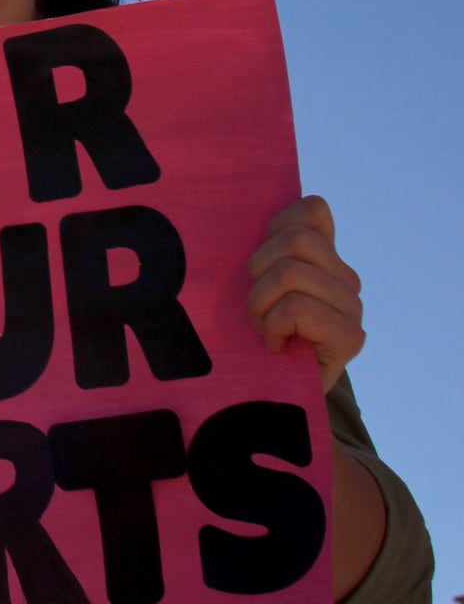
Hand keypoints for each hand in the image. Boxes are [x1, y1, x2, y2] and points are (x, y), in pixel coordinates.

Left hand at [246, 194, 363, 391]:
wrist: (271, 394)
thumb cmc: (251, 334)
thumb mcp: (251, 283)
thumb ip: (265, 249)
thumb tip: (276, 208)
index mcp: (325, 257)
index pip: (313, 210)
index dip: (277, 227)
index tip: (260, 264)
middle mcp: (345, 278)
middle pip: (295, 240)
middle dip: (258, 272)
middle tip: (256, 307)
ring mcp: (352, 307)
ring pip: (290, 273)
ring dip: (261, 305)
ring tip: (264, 328)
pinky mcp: (350, 337)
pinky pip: (298, 308)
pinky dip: (274, 326)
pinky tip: (277, 345)